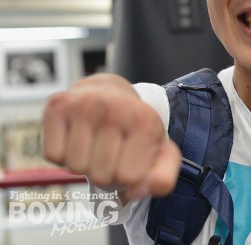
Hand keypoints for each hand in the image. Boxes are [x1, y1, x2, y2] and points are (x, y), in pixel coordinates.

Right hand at [42, 73, 180, 201]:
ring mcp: (84, 104)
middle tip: (111, 149)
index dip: (128, 176)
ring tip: (95, 142)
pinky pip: (53, 155)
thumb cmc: (135, 129)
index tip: (131, 156)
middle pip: (100, 176)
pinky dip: (63, 154)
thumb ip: (161, 179)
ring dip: (84, 163)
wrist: (110, 93)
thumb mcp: (160, 153)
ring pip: (75, 167)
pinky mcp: (57, 105)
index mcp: (146, 121)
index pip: (129, 179)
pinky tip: (77, 136)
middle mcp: (116, 108)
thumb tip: (135, 193)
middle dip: (105, 172)